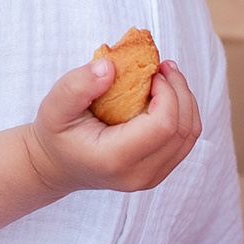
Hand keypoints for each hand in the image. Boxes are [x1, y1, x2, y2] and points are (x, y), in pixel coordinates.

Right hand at [23, 52, 201, 194]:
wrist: (57, 165)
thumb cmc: (56, 133)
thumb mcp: (54, 106)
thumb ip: (78, 86)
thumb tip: (110, 67)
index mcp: (115, 159)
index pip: (163, 126)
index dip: (167, 93)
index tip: (151, 72)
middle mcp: (138, 175)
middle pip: (182, 129)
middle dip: (180, 90)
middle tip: (162, 66)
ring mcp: (151, 177)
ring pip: (189, 135)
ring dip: (185, 100)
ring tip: (166, 76)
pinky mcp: (159, 171)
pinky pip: (185, 140)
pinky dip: (182, 112)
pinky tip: (165, 95)